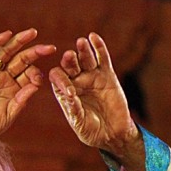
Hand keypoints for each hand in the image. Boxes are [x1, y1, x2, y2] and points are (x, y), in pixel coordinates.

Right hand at [0, 28, 55, 153]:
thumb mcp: (9, 115)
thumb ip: (21, 100)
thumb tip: (35, 85)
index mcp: (13, 90)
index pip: (29, 74)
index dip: (36, 74)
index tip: (39, 79)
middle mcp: (3, 79)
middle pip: (22, 60)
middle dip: (36, 52)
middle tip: (50, 48)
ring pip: (7, 53)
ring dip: (19, 42)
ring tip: (32, 33)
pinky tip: (7, 35)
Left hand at [49, 33, 144, 170]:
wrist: (112, 133)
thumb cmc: (92, 131)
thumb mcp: (80, 124)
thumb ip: (75, 111)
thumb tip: (70, 96)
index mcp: (64, 92)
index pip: (58, 79)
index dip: (61, 81)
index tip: (71, 92)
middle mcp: (75, 81)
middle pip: (70, 65)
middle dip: (69, 61)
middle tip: (69, 56)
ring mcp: (91, 76)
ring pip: (85, 59)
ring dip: (83, 50)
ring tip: (81, 42)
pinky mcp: (107, 74)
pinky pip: (102, 58)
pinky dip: (99, 47)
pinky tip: (94, 37)